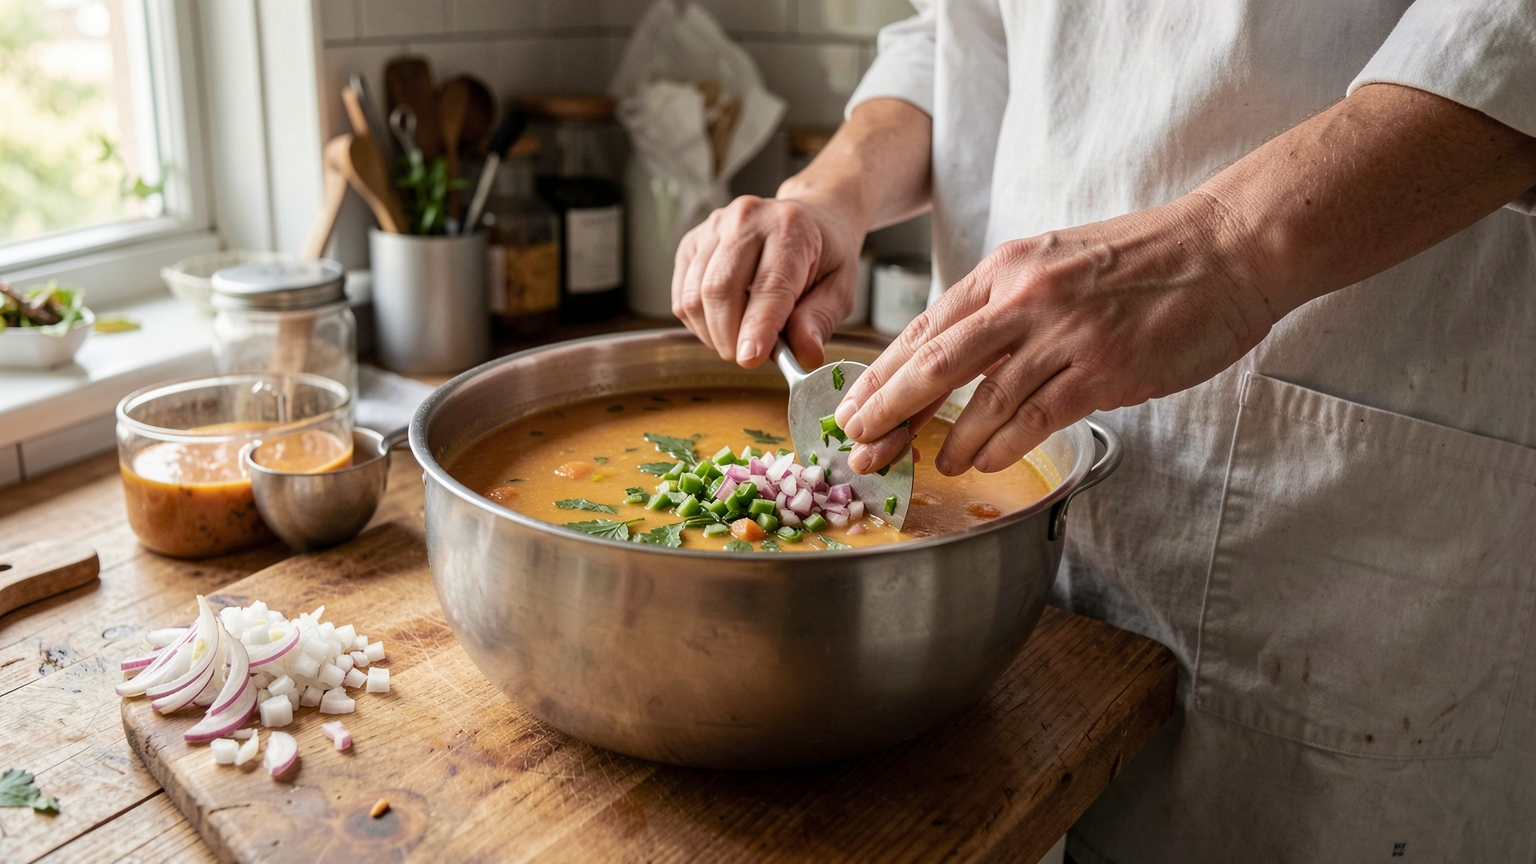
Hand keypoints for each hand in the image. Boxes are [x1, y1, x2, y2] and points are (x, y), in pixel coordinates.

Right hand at [672, 195, 864, 369]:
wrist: (810, 219)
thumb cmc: (824, 256)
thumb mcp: (840, 289)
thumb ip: (819, 321)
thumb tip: (805, 355)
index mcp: (790, 227)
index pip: (768, 285)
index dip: (757, 327)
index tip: (750, 359)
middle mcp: (746, 219)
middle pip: (719, 290)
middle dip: (730, 338)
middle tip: (748, 358)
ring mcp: (714, 227)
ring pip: (694, 297)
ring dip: (712, 334)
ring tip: (738, 339)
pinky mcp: (691, 242)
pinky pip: (682, 297)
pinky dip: (698, 323)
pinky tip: (722, 322)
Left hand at [835, 195, 1274, 475]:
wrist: (1228, 246)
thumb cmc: (1148, 258)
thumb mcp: (1058, 260)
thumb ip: (1010, 302)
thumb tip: (963, 349)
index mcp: (1009, 269)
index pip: (928, 327)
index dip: (883, 373)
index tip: (853, 405)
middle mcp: (1026, 298)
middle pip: (935, 363)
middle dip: (889, 409)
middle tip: (860, 445)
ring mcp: (1064, 334)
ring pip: (983, 399)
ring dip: (948, 440)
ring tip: (929, 463)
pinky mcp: (1103, 370)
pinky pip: (1035, 417)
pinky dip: (1002, 446)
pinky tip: (983, 462)